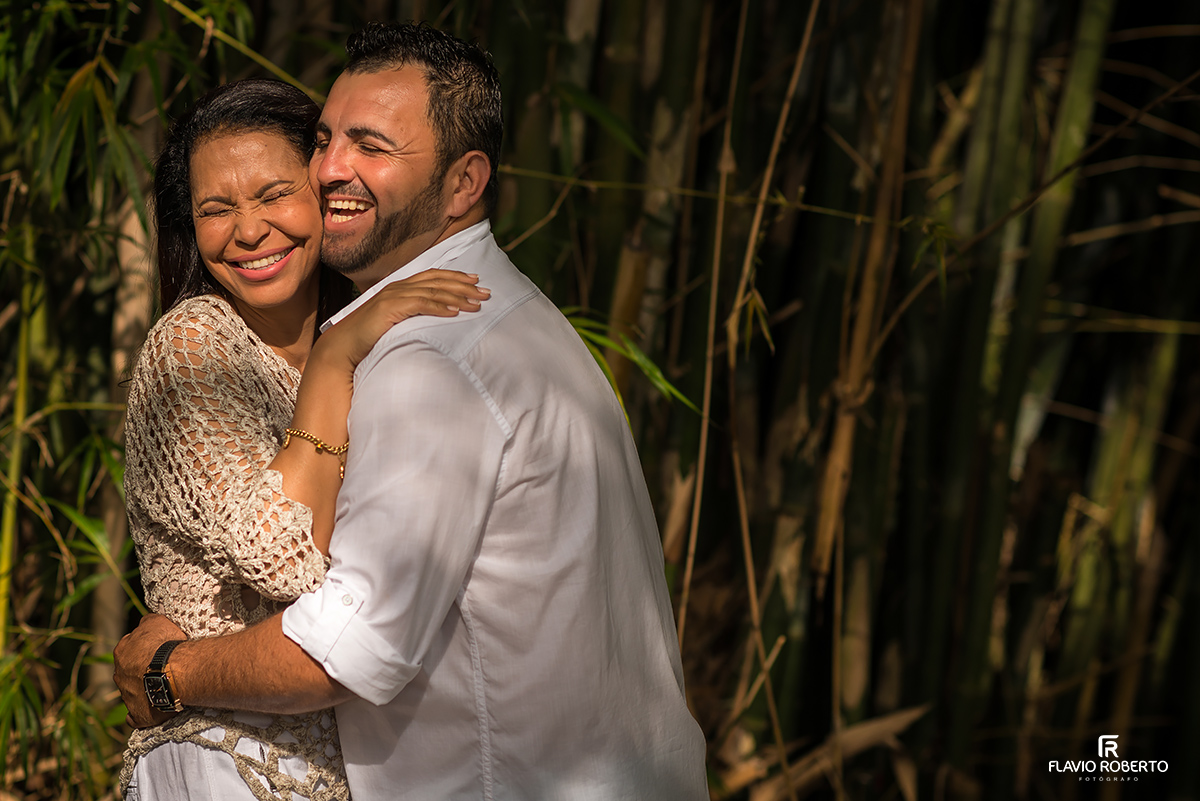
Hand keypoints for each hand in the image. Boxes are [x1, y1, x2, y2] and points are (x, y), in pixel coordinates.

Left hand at [114, 613, 186, 727]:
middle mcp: (119, 674)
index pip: (130, 648)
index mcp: (122, 652)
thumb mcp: (157, 622)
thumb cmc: (165, 645)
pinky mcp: (138, 714)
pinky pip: (135, 716)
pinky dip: (140, 714)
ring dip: (144, 689)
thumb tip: (145, 622)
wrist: (172, 672)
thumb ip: (147, 622)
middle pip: (129, 671)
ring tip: (165, 687)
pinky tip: (150, 710)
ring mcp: (127, 695)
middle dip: (141, 670)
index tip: (158, 649)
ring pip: (133, 692)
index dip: (145, 648)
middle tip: (162, 668)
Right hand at [315, 269, 489, 372]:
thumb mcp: (394, 323)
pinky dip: (439, 306)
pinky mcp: (389, 308)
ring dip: (457, 297)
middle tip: (486, 292)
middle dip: (463, 286)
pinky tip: (455, 312)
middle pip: (437, 281)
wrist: (342, 348)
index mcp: (400, 289)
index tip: (476, 282)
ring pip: (432, 292)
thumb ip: (411, 316)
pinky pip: (419, 304)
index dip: (455, 277)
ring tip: (476, 304)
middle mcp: (397, 287)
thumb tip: (433, 321)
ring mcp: (393, 296)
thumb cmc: (368, 339)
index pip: (432, 277)